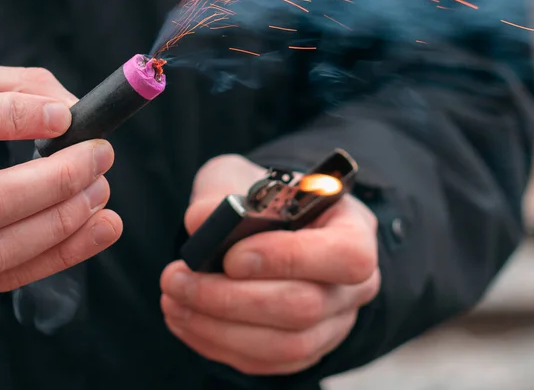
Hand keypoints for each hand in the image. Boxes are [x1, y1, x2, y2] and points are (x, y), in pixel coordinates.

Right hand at [0, 66, 121, 291]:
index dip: (17, 117)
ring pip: (10, 245)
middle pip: (0, 198)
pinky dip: (68, 250)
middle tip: (100, 155)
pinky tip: (103, 225)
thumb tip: (68, 110)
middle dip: (60, 177)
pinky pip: (19, 271)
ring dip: (69, 215)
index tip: (63, 117)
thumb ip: (22, 90)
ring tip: (100, 187)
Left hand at [161, 155, 379, 375]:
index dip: (289, 259)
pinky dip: (219, 344)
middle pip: (306, 307)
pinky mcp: (307, 347)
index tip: (230, 257)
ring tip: (173, 300)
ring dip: (218, 327)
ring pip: (285, 344)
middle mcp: (355, 283)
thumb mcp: (244, 176)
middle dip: (232, 298)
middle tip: (178, 280)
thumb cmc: (265, 198)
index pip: (345, 255)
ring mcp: (334, 321)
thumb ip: (223, 191)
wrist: (272, 224)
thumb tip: (201, 222)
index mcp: (354, 228)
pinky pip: (267, 361)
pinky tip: (186, 319)